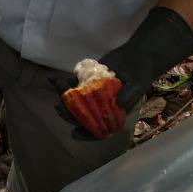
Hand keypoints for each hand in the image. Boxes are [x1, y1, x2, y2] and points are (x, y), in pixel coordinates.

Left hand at [55, 8, 192, 138]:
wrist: (137, 57)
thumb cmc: (140, 76)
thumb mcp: (138, 86)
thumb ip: (130, 96)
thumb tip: (119, 103)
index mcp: (111, 115)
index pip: (97, 130)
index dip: (86, 134)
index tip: (74, 133)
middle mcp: (98, 107)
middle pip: (81, 115)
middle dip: (69, 113)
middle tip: (59, 107)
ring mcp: (90, 94)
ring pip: (73, 100)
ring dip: (63, 95)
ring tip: (58, 85)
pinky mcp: (85, 81)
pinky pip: (71, 84)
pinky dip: (61, 81)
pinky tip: (52, 78)